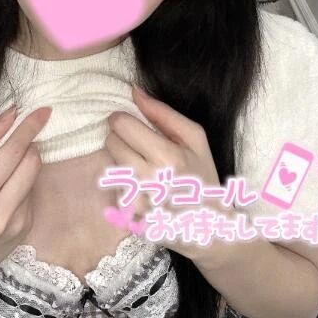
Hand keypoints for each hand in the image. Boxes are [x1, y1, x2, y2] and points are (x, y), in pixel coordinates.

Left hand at [104, 84, 233, 259]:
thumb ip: (163, 113)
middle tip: (139, 145)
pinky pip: (112, 183)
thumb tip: (134, 91)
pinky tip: (142, 185)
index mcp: (168, 157)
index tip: (131, 123)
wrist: (209, 226)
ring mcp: (137, 199)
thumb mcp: (195, 138)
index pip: (121, 124)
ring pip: (108, 161)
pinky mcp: (128, 214)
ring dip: (120, 158)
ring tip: (143, 165)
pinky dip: (122, 181)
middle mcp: (149, 179)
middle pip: (110, 141)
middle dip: (120, 138)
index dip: (122, 119)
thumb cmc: (203, 177)